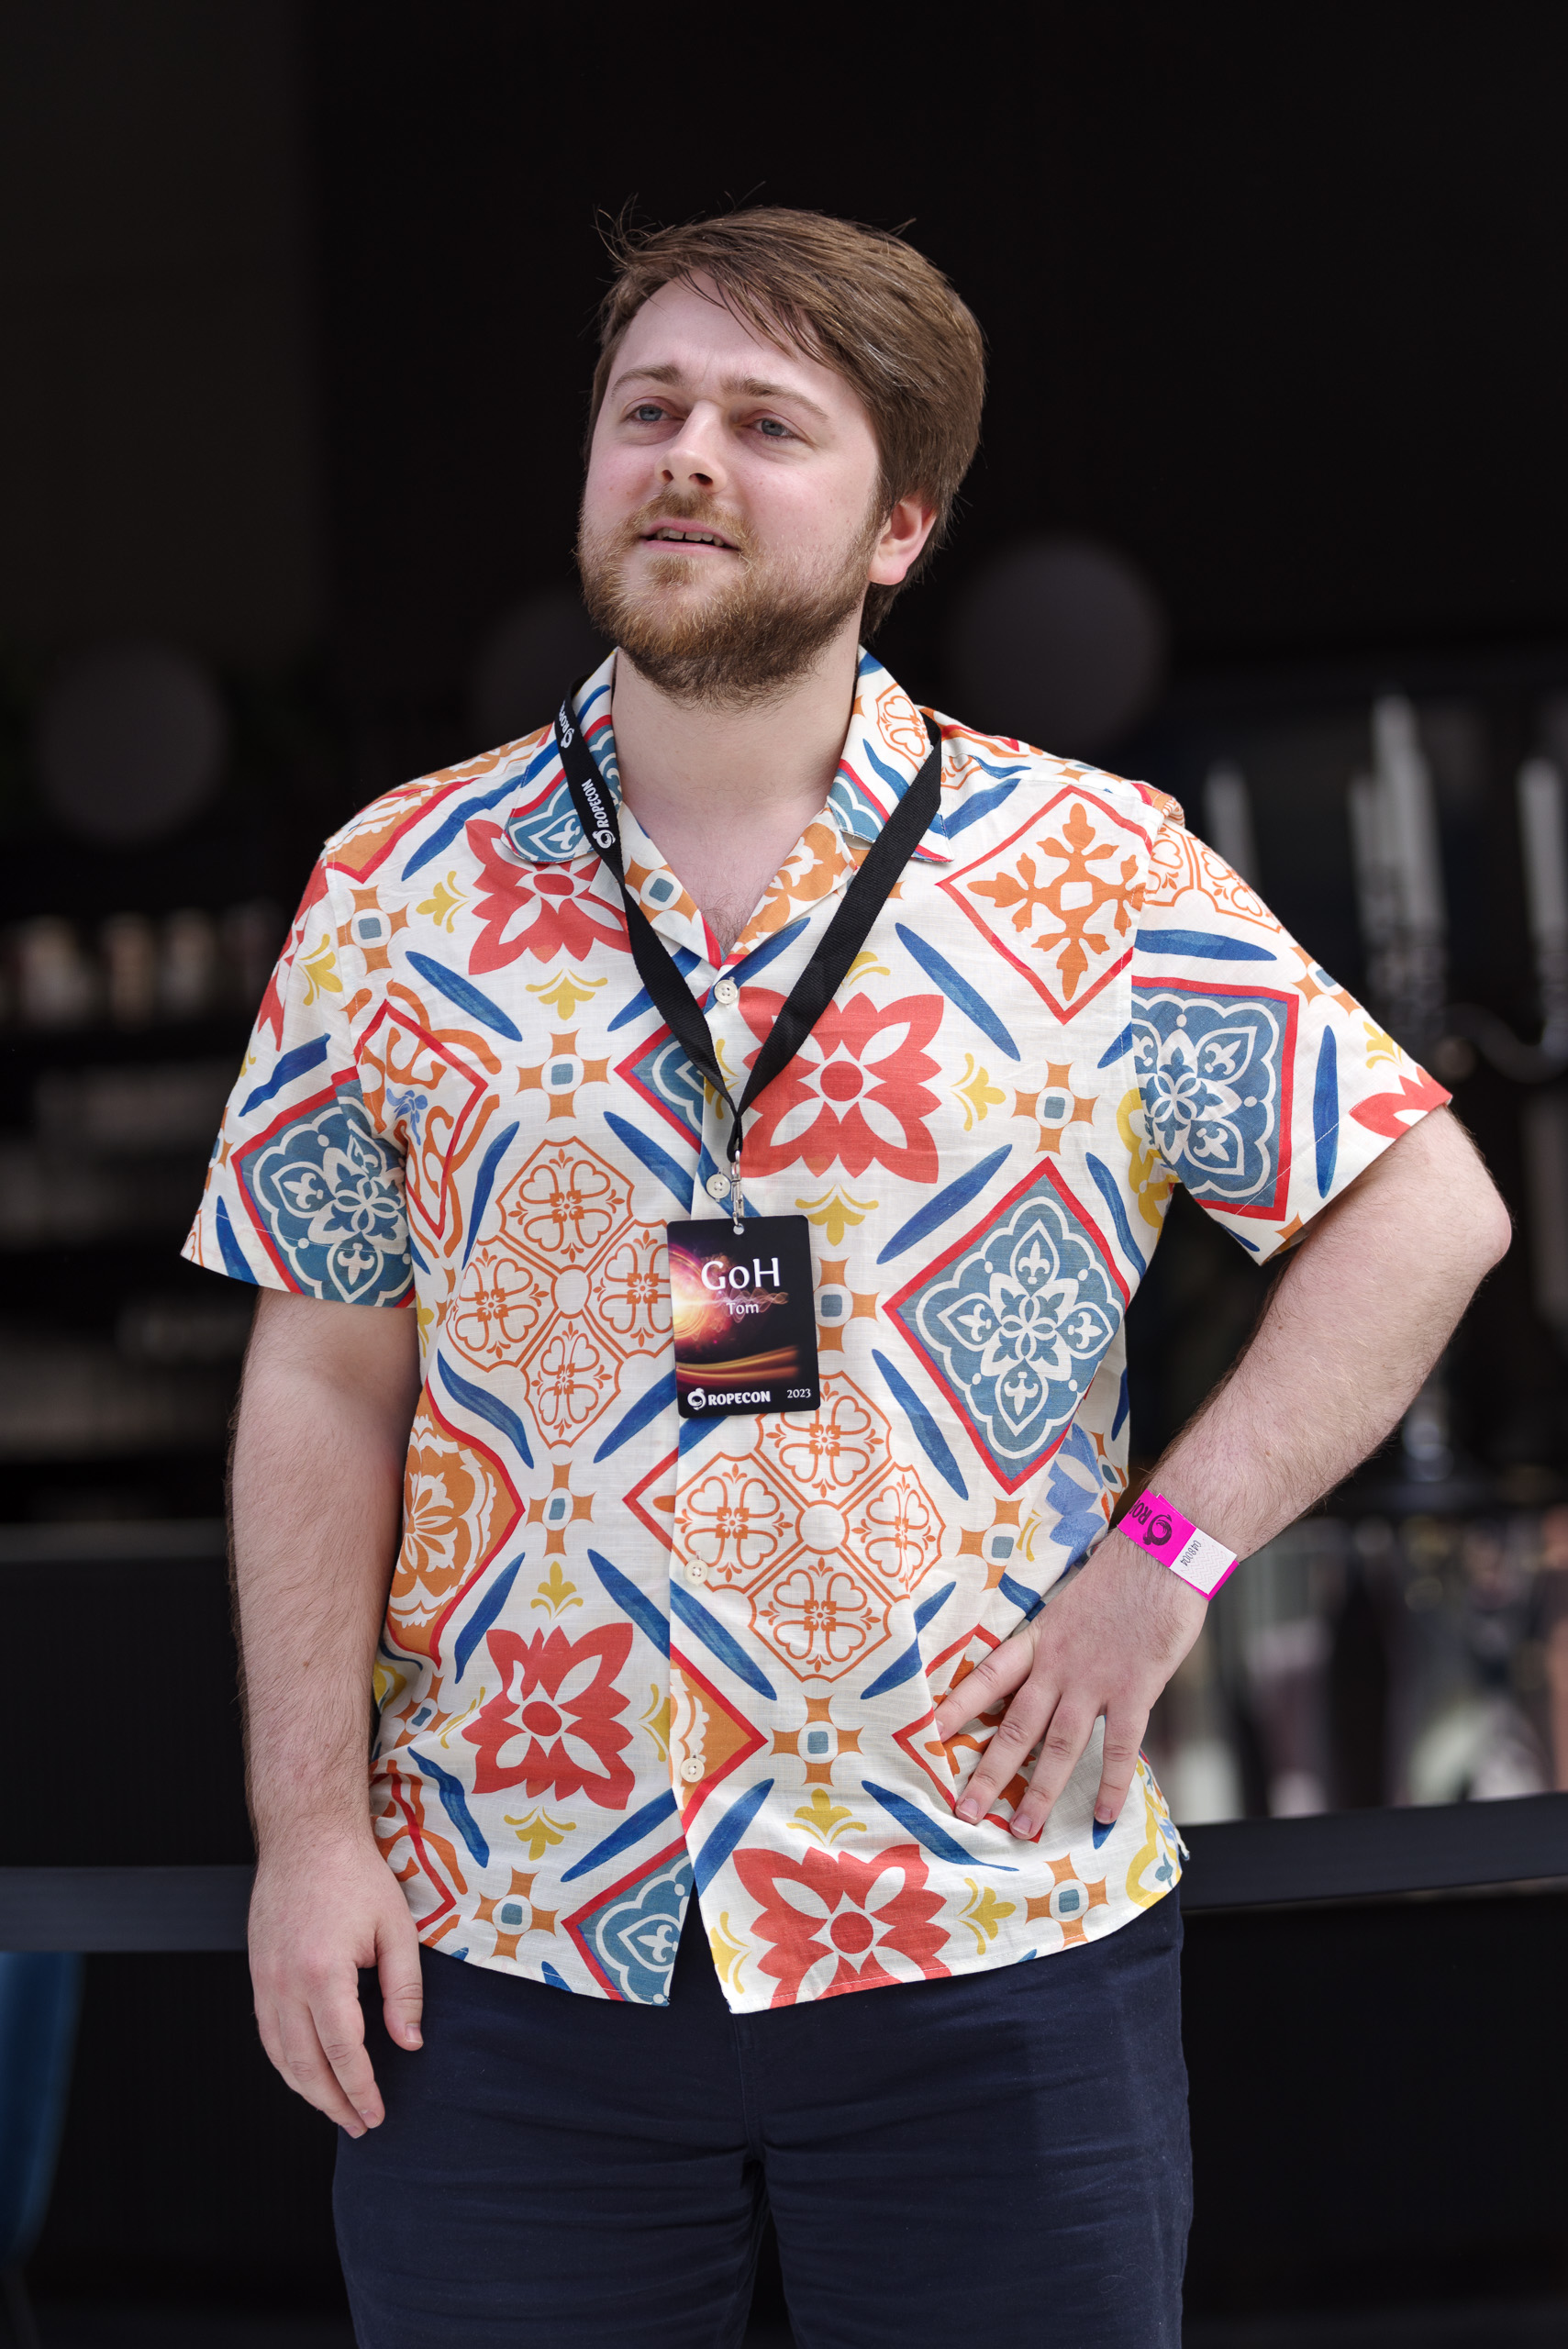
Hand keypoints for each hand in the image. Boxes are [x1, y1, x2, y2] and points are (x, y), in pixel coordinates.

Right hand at [249, 1830, 423, 2135]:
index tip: (376, 2114)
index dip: (361, 2089)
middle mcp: (285, 1983)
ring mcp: (264, 1980)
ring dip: (306, 2091)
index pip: (342, 2053)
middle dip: (334, 2103)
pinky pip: (267, 2033)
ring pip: (280, 2056)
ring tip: (335, 2109)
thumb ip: (404, 1989)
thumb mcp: (397, 1928)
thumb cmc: (355, 1876)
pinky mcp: (257, 1973)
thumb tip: (409, 2043)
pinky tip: (305, 2073)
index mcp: (323, 1973)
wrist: (306, 1837)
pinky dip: (285, 2063)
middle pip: (306, 2066)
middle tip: (359, 2125)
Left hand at [931, 1532, 1207, 1841]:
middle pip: (1016, 1727)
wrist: (1163, 1554)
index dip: (959, 1707)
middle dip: (990, 1773)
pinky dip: (1114, 1785)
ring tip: (1024, 1829)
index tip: (931, 1735)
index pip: (988, 1677)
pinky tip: (1104, 1816)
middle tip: (967, 1811)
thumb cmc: (1121, 1575)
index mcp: (1039, 1639)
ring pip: (1060, 1747)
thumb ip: (1057, 1642)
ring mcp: (1096, 1681)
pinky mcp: (1135, 1690)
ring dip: (1041, 1791)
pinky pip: (1121, 1748)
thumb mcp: (1071, 1603)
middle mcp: (1059, 1666)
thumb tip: (1048, 1672)